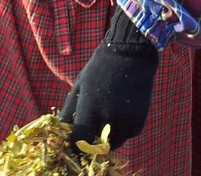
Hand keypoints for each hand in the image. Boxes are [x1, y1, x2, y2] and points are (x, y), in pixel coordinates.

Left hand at [61, 9, 158, 151]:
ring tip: (108, 117)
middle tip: (93, 128)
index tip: (76, 142)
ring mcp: (126, 119)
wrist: (130, 54)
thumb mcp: (79, 86)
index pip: (79, 141)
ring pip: (115, 142)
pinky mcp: (140, 118)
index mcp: (90, 107)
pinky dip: (125, 129)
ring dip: (110, 136)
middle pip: (98, 146)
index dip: (76, 145)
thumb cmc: (99, 69)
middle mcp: (109, 116)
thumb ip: (68, 111)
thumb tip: (61, 133)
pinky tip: (122, 112)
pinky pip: (130, 134)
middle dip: (93, 141)